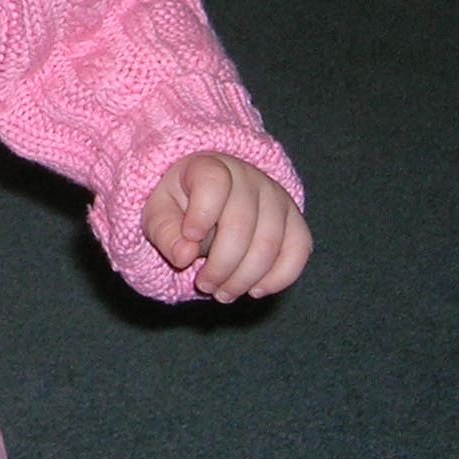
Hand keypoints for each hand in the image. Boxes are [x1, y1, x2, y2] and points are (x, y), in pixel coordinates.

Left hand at [142, 153, 311, 302]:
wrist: (211, 198)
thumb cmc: (180, 206)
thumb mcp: (159, 214)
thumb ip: (165, 232)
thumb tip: (184, 256)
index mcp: (209, 166)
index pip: (213, 183)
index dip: (202, 214)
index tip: (189, 237)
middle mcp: (249, 176)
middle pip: (242, 224)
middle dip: (221, 265)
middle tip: (204, 284)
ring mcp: (276, 197)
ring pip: (271, 242)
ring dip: (245, 278)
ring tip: (223, 293)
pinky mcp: (294, 220)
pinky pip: (299, 249)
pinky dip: (280, 277)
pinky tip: (256, 290)